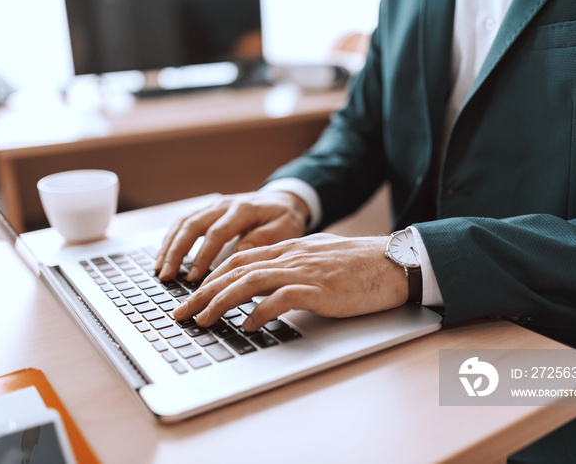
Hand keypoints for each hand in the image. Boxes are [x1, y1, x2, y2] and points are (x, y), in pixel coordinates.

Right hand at [154, 190, 309, 281]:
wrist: (285, 200)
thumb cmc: (285, 218)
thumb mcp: (285, 229)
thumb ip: (263, 240)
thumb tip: (239, 254)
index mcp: (244, 209)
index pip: (217, 232)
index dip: (203, 255)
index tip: (194, 277)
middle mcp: (224, 204)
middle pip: (192, 224)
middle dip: (176, 252)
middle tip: (166, 276)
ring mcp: (214, 205)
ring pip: (184, 222)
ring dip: (169, 246)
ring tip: (160, 270)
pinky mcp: (209, 210)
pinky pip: (184, 221)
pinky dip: (172, 239)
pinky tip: (165, 257)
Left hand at [172, 233, 409, 330]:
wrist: (395, 262)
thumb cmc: (360, 265)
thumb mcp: (319, 259)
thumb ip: (294, 268)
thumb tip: (271, 288)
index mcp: (288, 249)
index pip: (238, 259)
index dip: (211, 278)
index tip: (192, 295)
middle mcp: (289, 256)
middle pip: (234, 270)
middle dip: (202, 292)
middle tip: (181, 313)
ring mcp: (303, 271)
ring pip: (248, 282)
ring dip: (220, 302)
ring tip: (202, 320)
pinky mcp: (318, 289)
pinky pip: (280, 299)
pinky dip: (259, 313)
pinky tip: (247, 326)